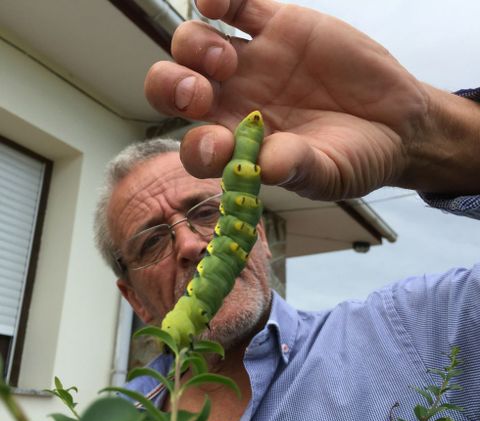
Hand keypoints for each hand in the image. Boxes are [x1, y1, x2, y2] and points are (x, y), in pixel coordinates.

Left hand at [144, 0, 441, 199]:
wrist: (396, 123)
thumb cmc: (357, 158)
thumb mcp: (329, 174)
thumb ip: (296, 169)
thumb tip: (266, 165)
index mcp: (240, 147)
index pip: (196, 148)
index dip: (196, 148)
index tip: (220, 147)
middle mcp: (235, 104)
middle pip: (176, 89)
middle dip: (172, 87)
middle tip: (199, 93)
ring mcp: (253, 62)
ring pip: (195, 44)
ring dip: (194, 46)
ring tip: (226, 57)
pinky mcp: (278, 26)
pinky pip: (237, 4)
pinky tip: (217, 2)